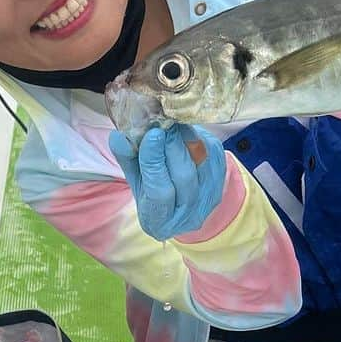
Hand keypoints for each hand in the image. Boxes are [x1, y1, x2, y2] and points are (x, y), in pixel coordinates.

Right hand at [109, 124, 226, 240]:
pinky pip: (213, 151)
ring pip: (202, 161)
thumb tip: (118, 137)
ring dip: (186, 137)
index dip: (155, 163)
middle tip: (161, 122)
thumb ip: (127, 160)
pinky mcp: (222, 176)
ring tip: (171, 121)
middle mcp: (189, 214)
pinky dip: (198, 135)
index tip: (151, 136)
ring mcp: (210, 196)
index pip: (160, 192)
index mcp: (161, 221)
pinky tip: (184, 127)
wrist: (182, 199)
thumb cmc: (152, 191)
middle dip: (172, 145)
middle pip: (184, 176)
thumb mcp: (134, 179)